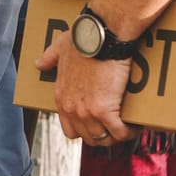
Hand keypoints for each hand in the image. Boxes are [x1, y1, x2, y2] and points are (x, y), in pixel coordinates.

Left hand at [35, 28, 138, 145]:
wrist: (103, 37)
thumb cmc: (84, 39)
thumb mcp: (60, 47)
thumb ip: (49, 57)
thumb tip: (39, 63)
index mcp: (61, 97)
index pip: (70, 130)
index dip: (86, 130)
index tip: (97, 124)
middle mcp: (72, 108)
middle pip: (89, 137)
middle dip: (103, 135)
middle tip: (115, 127)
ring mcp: (87, 112)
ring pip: (104, 139)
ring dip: (117, 135)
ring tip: (127, 127)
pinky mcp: (105, 111)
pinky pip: (120, 132)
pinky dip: (129, 131)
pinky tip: (136, 126)